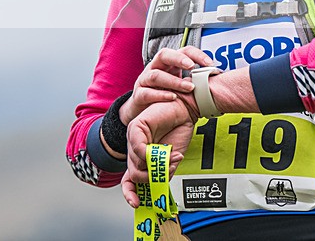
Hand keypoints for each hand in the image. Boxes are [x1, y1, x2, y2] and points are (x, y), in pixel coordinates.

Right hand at [120, 46, 213, 124]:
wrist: (143, 111)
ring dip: (174, 81)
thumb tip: (216, 77)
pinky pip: (147, 93)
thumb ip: (194, 79)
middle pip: (164, 55)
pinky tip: (173, 98)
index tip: (209, 63)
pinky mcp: (138, 95)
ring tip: (189, 88)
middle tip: (192, 66)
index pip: (182, 51)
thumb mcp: (179, 83)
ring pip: (156, 75)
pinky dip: (160, 95)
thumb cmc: (164, 94)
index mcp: (168, 63)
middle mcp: (155, 68)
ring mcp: (145, 80)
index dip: (196, 54)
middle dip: (179, 59)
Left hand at [121, 93, 199, 207]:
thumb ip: (163, 171)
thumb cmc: (179, 131)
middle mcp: (134, 148)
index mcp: (141, 158)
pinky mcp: (136, 127)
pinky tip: (165, 151)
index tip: (136, 203)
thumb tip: (156, 184)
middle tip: (165, 173)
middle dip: (150, 178)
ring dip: (155, 166)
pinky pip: (138, 149)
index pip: (128, 180)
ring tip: (171, 158)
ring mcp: (133, 138)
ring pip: (136, 164)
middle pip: (134, 175)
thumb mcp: (172, 159)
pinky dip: (152, 154)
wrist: (186, 110)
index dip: (130, 193)